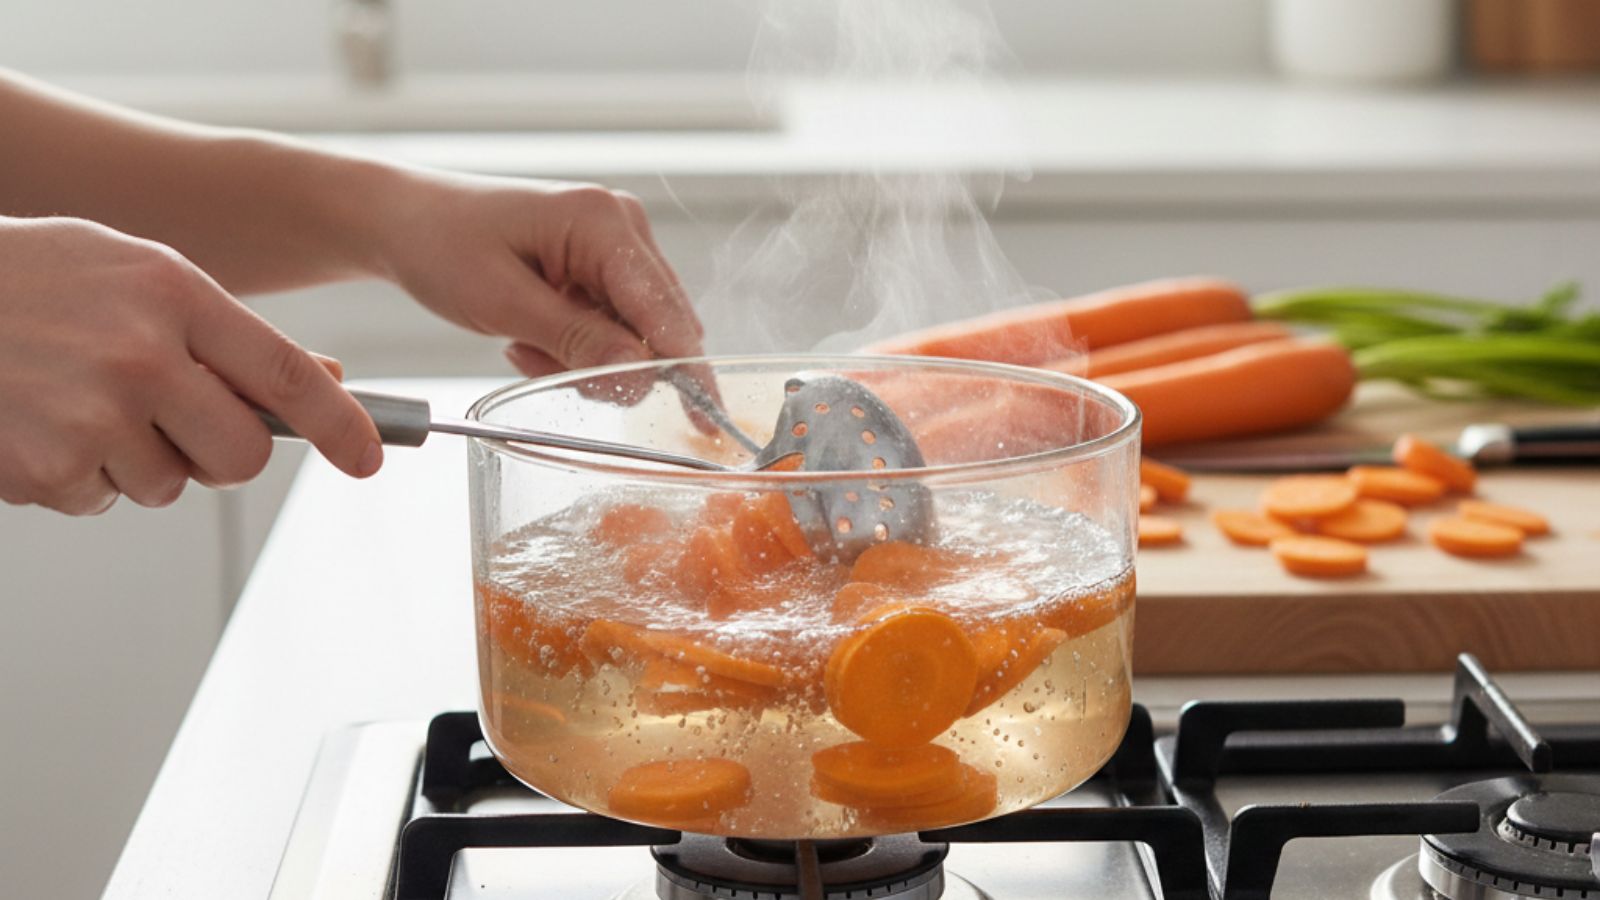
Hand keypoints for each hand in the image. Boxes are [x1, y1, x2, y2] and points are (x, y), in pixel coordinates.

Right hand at [0, 216, 381, 514]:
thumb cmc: (34, 279)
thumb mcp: (135, 273)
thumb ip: (225, 332)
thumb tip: (326, 380)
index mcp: (174, 297)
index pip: (288, 375)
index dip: (341, 425)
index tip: (369, 457)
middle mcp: (141, 357)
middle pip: (239, 456)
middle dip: (219, 454)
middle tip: (175, 422)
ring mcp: (91, 416)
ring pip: (167, 485)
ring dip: (136, 460)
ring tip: (79, 400)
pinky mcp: (45, 467)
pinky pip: (99, 501)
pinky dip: (77, 475)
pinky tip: (39, 420)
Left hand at [364, 171, 704, 377]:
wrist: (405, 220)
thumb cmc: (441, 244)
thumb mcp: (503, 302)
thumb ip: (577, 339)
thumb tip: (639, 375)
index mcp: (603, 221)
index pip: (664, 310)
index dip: (687, 368)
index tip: (707, 419)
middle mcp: (623, 226)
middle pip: (659, 327)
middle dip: (607, 364)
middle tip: (536, 357)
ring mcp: (617, 244)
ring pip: (636, 336)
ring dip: (583, 358)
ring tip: (522, 341)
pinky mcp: (603, 265)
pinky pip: (613, 329)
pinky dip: (575, 347)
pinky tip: (529, 335)